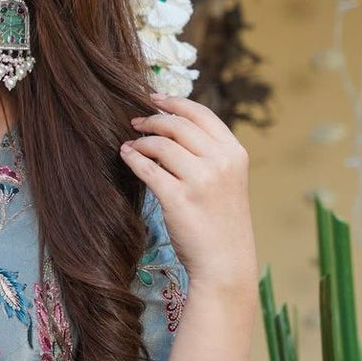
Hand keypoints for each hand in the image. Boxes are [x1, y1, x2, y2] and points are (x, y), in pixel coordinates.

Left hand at [120, 92, 256, 287]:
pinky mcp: (178, 199)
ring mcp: (200, 180)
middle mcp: (221, 162)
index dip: (173, 102)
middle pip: (177, 124)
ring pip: (160, 144)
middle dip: (151, 119)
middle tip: (135, 121)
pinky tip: (125, 155)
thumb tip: (174, 127)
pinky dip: (133, 157)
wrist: (225, 262)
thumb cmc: (222, 223)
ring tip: (131, 144)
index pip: (201, 113)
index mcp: (235, 153)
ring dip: (140, 141)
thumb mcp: (229, 181)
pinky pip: (147, 168)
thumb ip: (210, 154)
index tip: (153, 98)